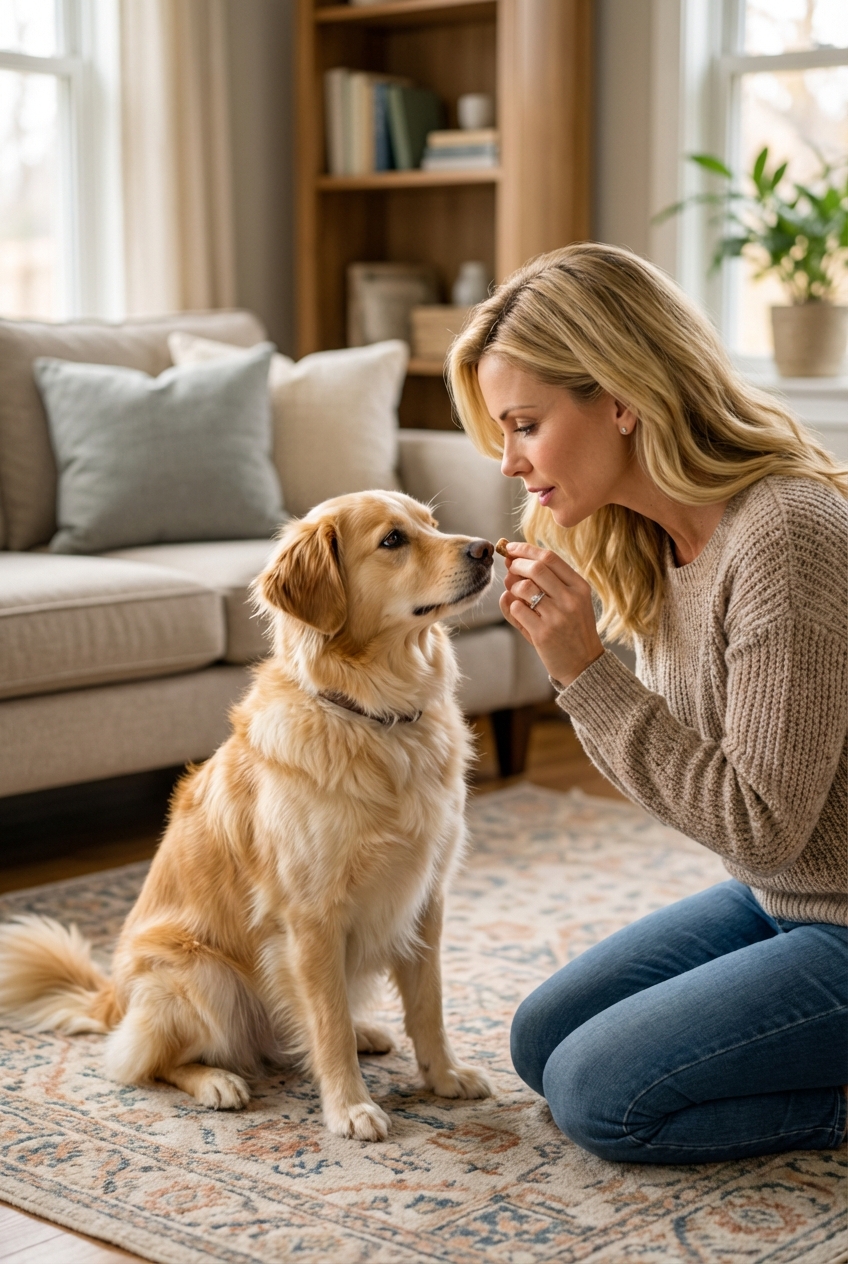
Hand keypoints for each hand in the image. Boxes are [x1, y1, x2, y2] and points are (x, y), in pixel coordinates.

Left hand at [500, 542, 604, 687]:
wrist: (583, 664)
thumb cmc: (571, 630)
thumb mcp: (567, 603)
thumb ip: (543, 583)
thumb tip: (510, 565)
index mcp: (579, 587)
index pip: (550, 558)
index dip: (526, 549)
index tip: (511, 548)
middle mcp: (571, 599)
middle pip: (536, 567)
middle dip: (516, 564)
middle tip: (509, 568)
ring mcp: (557, 616)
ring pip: (524, 587)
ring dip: (512, 586)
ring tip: (515, 593)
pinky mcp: (543, 634)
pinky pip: (517, 609)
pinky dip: (510, 605)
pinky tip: (516, 609)